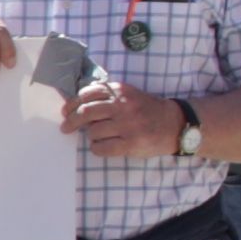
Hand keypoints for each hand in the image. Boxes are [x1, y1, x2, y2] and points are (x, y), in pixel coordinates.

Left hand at [66, 77, 189, 159]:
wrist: (175, 124)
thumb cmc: (147, 109)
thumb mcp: (129, 95)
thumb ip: (107, 96)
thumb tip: (76, 104)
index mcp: (120, 91)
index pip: (87, 94)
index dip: (72, 104)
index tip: (66, 112)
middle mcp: (122, 106)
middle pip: (85, 113)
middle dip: (71, 121)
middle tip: (66, 128)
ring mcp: (127, 125)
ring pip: (92, 132)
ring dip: (90, 136)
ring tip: (97, 137)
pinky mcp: (130, 143)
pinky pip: (101, 148)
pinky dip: (97, 148)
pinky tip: (102, 146)